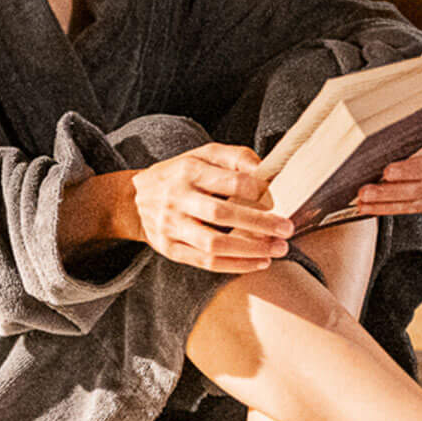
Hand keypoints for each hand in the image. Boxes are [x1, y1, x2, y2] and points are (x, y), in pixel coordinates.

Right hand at [129, 144, 294, 272]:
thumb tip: (267, 171)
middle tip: (287, 229)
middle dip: (259, 224)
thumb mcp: (202, 155)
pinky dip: (236, 265)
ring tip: (277, 250)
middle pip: (222, 215)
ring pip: (213, 244)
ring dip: (250, 250)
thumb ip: (236, 157)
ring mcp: (171, 226)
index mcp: (188, 170)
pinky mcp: (170, 249)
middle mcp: (177, 198)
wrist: (135, 199)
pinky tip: (259, 262)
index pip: (230, 181)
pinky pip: (205, 262)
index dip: (258, 192)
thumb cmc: (179, 174)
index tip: (275, 200)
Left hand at [352, 118, 421, 215]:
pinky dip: (389, 206)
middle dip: (410, 171)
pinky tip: (368, 205)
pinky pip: (415, 207)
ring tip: (366, 194)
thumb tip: (378, 112)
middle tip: (385, 172)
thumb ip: (404, 116)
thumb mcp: (409, 115)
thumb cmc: (407, 124)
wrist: (409, 145)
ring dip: (391, 194)